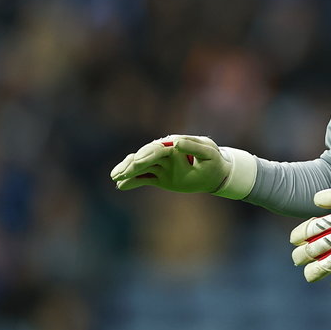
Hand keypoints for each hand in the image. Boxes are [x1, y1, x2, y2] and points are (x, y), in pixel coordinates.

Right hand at [110, 135, 256, 198]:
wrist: (215, 172)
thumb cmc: (213, 160)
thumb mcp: (208, 153)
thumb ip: (193, 147)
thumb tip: (176, 142)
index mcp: (174, 145)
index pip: (157, 149)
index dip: (146, 155)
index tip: (137, 163)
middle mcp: (164, 153)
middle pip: (144, 157)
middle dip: (131, 165)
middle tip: (118, 174)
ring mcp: (161, 165)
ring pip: (140, 167)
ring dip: (127, 172)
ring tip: (115, 179)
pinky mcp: (160, 176)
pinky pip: (144, 179)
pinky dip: (133, 182)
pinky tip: (121, 187)